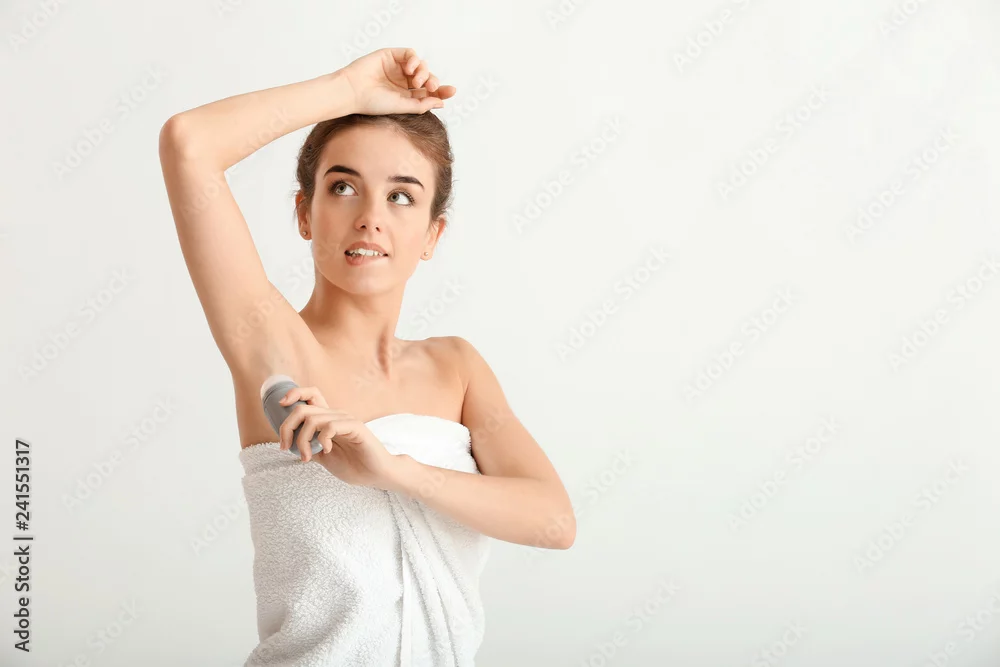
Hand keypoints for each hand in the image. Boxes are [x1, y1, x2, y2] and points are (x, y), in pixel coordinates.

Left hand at [276, 385, 400, 489]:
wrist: (377, 475)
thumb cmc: (354, 466)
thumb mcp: (324, 457)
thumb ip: (310, 447)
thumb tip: (290, 444)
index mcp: (329, 419)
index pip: (311, 394)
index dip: (294, 394)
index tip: (280, 405)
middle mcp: (337, 415)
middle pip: (303, 408)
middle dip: (287, 427)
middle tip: (286, 447)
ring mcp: (346, 419)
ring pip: (312, 419)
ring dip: (302, 440)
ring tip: (306, 457)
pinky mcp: (356, 427)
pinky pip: (330, 426)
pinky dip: (322, 440)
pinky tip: (326, 451)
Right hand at [339, 47, 455, 115]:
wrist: (353, 91)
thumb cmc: (373, 103)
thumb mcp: (402, 106)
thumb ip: (422, 105)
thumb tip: (441, 102)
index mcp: (407, 96)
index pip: (429, 93)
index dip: (442, 91)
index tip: (452, 91)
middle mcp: (403, 82)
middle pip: (428, 78)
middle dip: (433, 81)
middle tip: (430, 87)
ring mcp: (398, 68)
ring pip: (421, 65)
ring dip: (424, 71)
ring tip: (417, 80)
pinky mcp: (391, 55)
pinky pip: (410, 53)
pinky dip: (414, 59)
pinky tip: (411, 68)